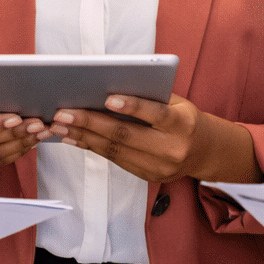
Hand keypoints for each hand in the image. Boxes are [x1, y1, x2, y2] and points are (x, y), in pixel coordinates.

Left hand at [46, 93, 257, 183]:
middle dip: (91, 123)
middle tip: (63, 112)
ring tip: (59, 125)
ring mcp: (159, 167)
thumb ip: (151, 96)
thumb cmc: (185, 118)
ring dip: (83, 136)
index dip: (133, 107)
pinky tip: (72, 137)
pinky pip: (114, 160)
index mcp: (183, 124)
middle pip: (126, 136)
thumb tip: (107, 86)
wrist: (205, 152)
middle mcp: (172, 149)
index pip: (157, 114)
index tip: (107, 98)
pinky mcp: (147, 176)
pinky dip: (90, 147)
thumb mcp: (178, 103)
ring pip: (115, 151)